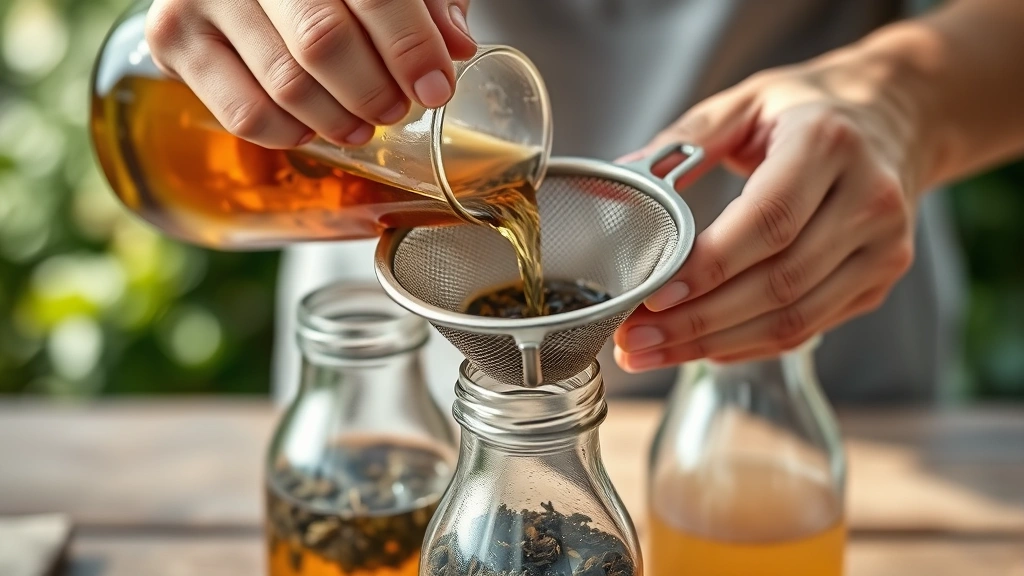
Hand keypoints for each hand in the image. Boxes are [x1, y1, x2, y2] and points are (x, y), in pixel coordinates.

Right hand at [145, 0, 475, 148]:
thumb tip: (456, 46)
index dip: (410, 47)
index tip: (435, 87)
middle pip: (323, 42)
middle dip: (373, 90)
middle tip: (396, 109)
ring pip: (286, 84)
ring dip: (338, 120)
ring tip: (362, 125)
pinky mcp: (172, 36)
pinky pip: (244, 113)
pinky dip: (290, 133)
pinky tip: (313, 127)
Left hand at [614, 50, 925, 369]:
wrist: (897, 116)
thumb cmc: (809, 109)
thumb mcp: (748, 101)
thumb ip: (688, 137)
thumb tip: (623, 176)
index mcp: (827, 143)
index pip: (768, 219)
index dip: (710, 266)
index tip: (653, 295)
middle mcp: (867, 198)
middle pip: (779, 281)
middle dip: (698, 320)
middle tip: (635, 338)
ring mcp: (883, 245)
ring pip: (795, 317)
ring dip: (716, 344)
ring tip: (653, 351)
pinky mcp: (879, 279)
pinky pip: (809, 327)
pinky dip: (749, 345)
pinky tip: (700, 350)